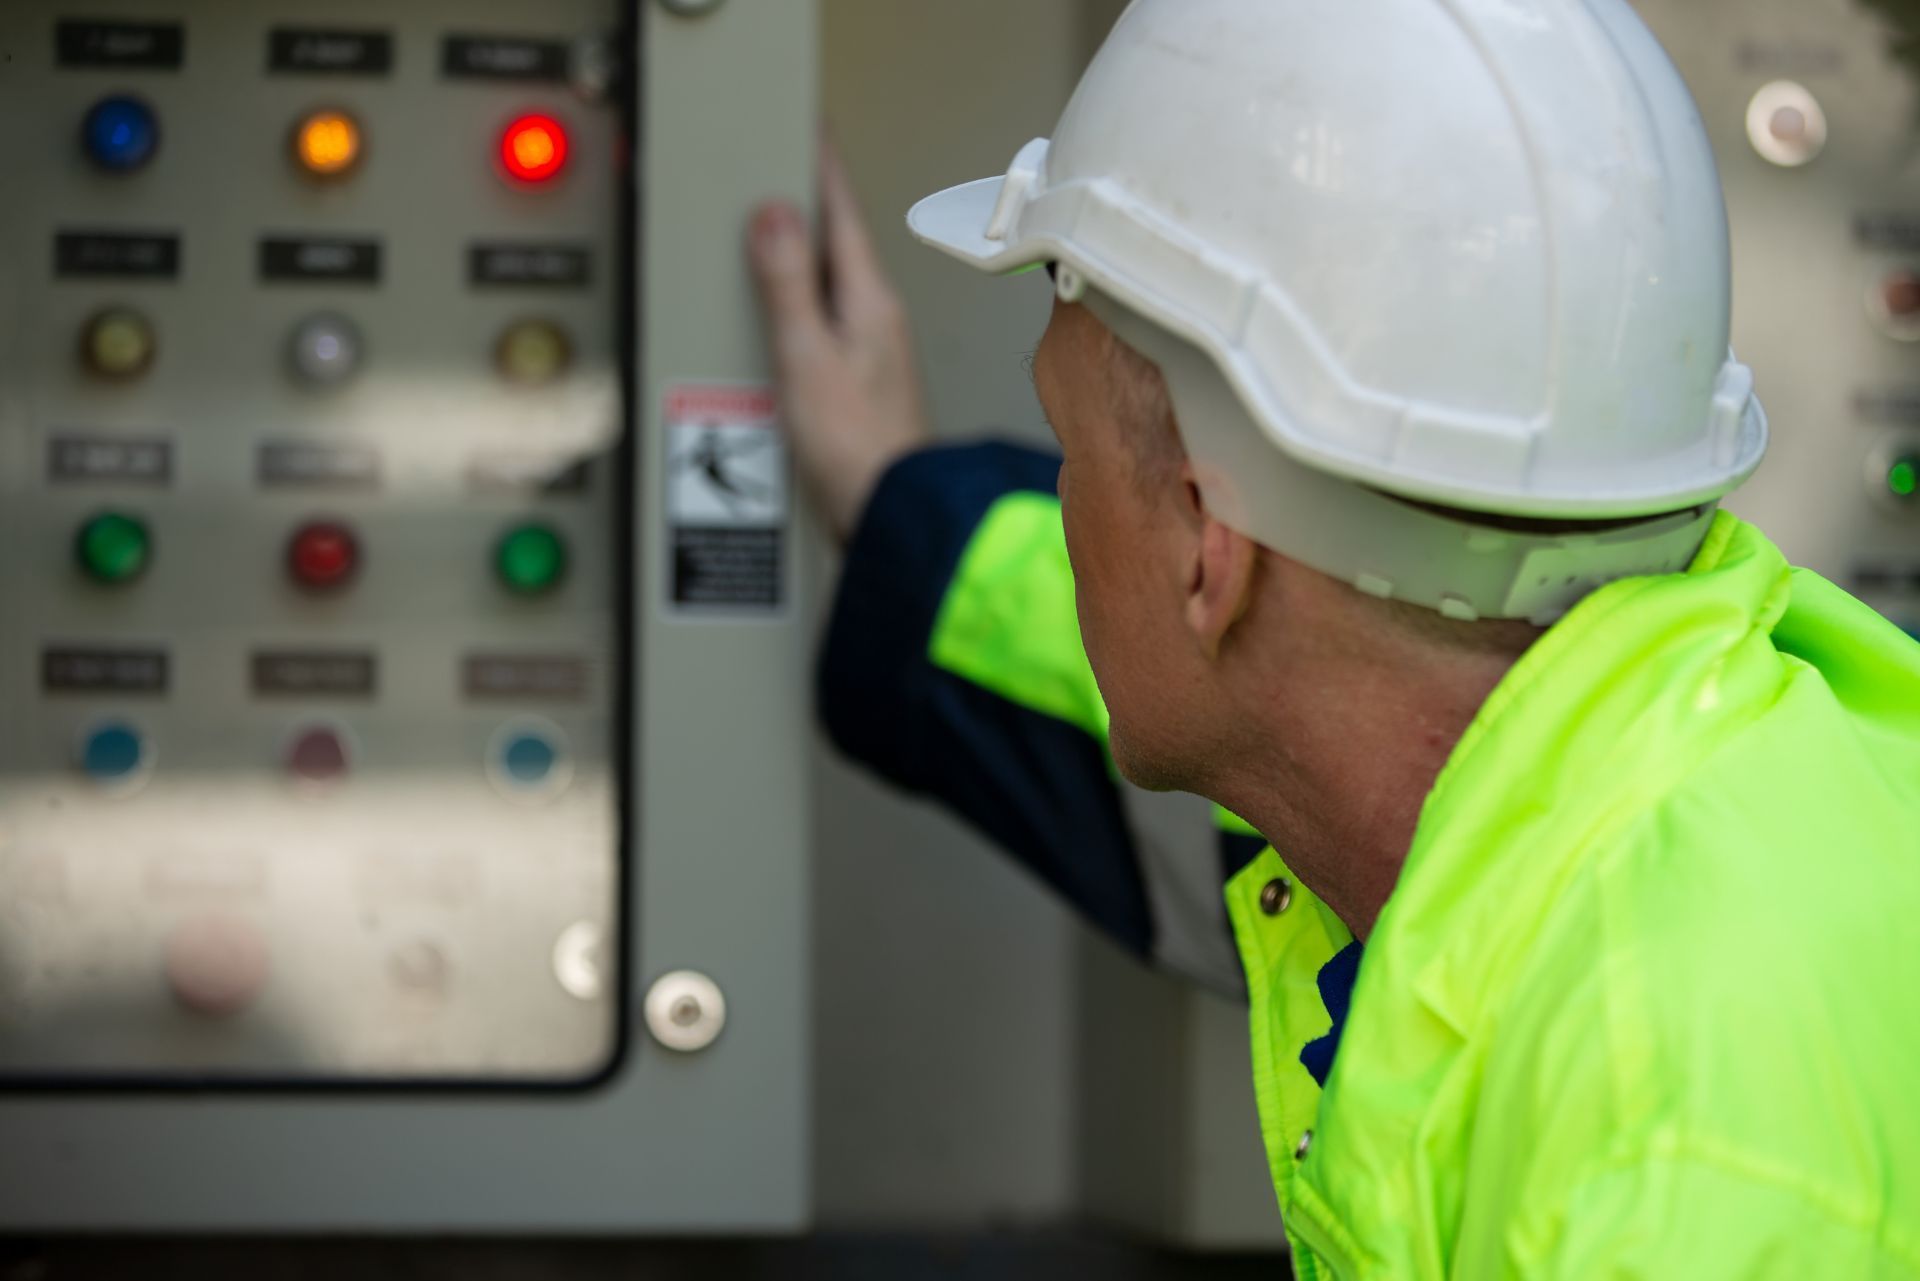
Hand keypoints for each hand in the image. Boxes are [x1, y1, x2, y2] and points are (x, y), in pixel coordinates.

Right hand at [748, 139, 933, 542]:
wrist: (889, 520)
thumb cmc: (858, 449)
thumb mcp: (807, 356)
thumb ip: (787, 285)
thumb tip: (775, 214)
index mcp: (869, 301)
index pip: (839, 212)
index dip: (818, 166)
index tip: (804, 126)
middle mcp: (876, 321)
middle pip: (833, 245)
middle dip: (803, 206)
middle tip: (777, 168)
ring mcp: (870, 354)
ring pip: (828, 285)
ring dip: (798, 258)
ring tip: (768, 234)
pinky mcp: (856, 386)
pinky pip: (822, 323)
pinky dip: (796, 306)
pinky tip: (779, 316)